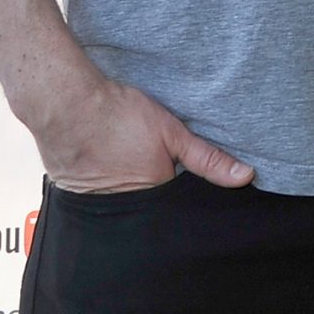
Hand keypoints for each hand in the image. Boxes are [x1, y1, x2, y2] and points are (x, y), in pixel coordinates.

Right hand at [34, 73, 252, 193]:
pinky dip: (106, 186)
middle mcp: (123, 207)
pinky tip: (108, 167)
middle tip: (149, 167)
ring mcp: (96, 205)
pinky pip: (99, 198)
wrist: (66, 104)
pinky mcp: (76, 197)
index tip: (185, 183)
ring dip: (129, 192)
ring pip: (124, 205)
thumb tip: (246, 176)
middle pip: (150, 209)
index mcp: (152, 195)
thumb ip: (208, 159)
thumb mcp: (173, 133)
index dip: (182, 195)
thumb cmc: (119, 116)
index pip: (176, 207)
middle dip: (157, 198)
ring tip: (128, 166)